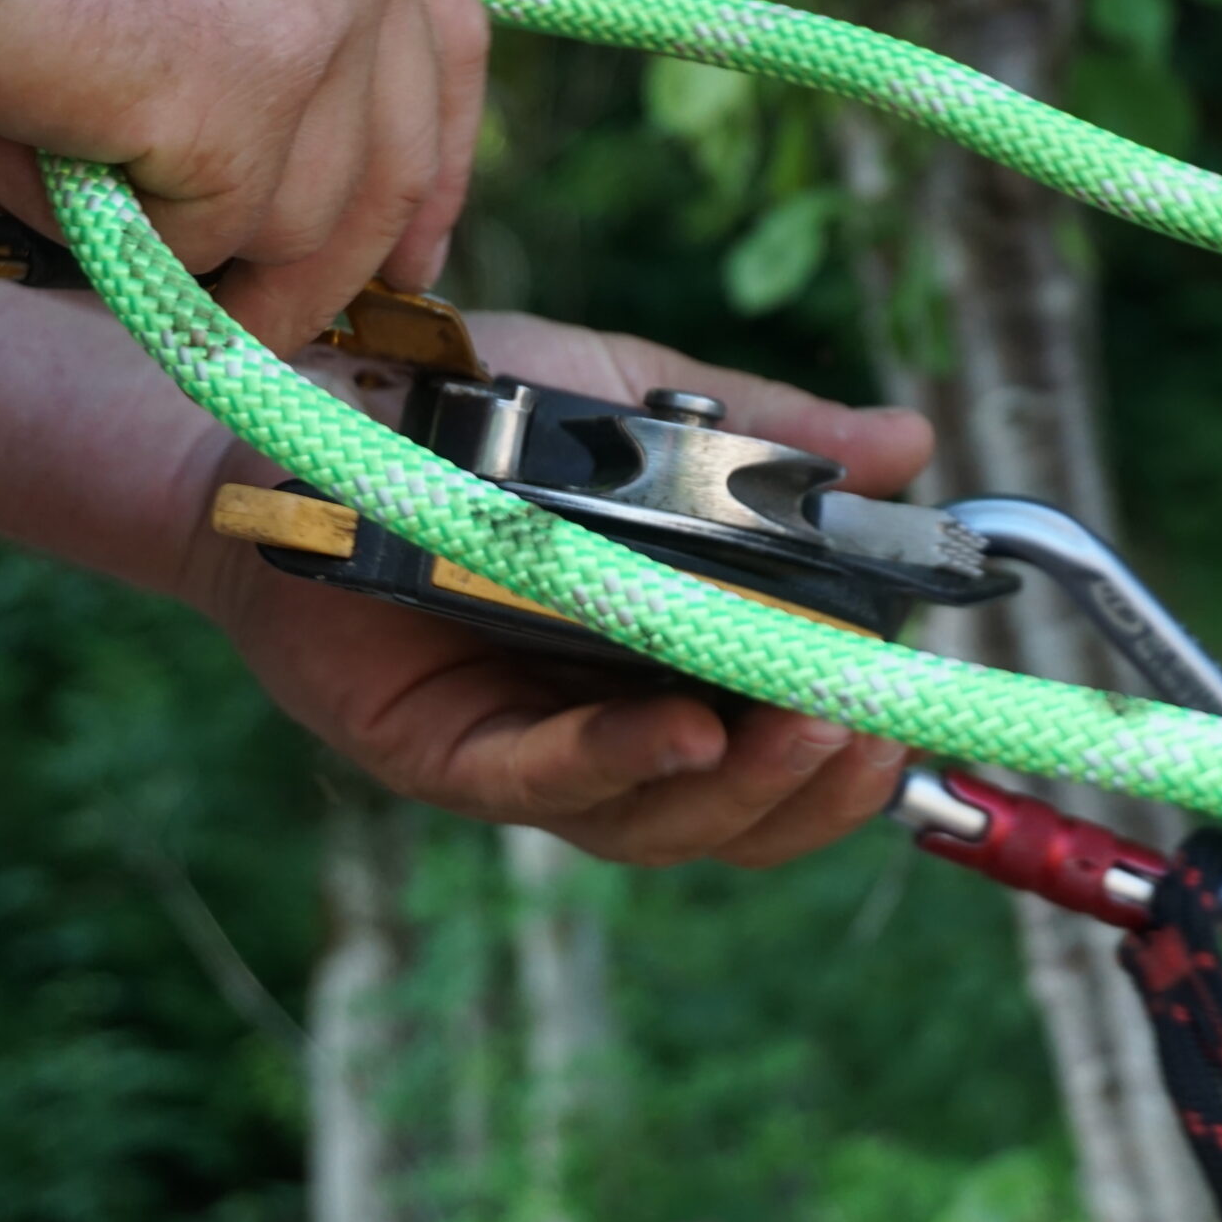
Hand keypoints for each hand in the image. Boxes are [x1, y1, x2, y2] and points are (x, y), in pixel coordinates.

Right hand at [0, 0, 485, 351]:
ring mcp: (320, 19)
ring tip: (108, 234)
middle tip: (282, 321)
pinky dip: (126, 244)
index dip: (430, 167)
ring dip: (211, 262)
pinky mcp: (244, 106)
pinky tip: (55, 181)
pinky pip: (203, 240)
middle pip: (395, 158)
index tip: (408, 254)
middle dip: (341, 263)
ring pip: (301, 222)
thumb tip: (252, 143)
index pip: (442, 49)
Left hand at [187, 315, 937, 868]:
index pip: (780, 746)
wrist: (307, 400)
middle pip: (734, 814)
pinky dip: (622, 761)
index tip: (913, 712)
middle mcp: (608, 725)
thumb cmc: (472, 411)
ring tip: (811, 727)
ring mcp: (527, 750)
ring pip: (654, 821)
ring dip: (746, 788)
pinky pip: (543, 780)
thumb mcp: (645, 407)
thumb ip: (769, 437)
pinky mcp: (441, 754)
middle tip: (877, 730)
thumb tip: (911, 444)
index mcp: (672, 660)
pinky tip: (689, 733)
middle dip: (818, 789)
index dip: (853, 755)